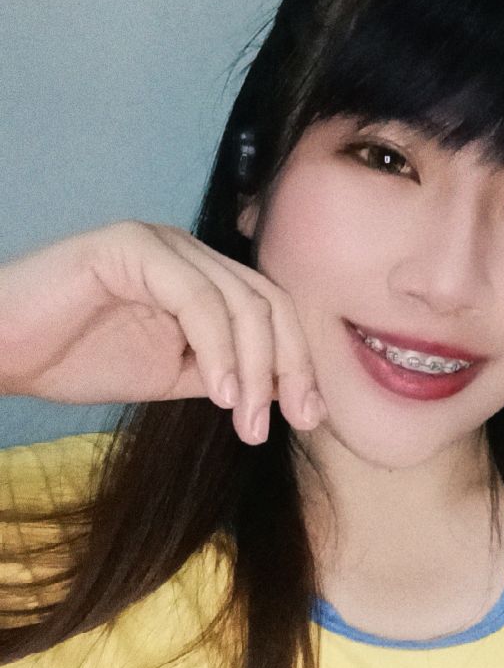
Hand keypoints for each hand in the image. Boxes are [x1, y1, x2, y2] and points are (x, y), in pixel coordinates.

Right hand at [0, 220, 326, 443]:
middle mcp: (188, 252)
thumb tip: (286, 390)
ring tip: (248, 422)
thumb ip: (222, 372)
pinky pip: (196, 297)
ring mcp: (161, 244)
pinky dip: (217, 347)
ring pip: (239, 302)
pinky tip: (220, 394)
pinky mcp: (132, 247)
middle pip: (267, 302)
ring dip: (254, 368)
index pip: (271, 311)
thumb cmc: (73, 358)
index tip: (309, 417)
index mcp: (201, 276)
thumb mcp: (169, 375)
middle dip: (289, 366)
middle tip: (292, 423)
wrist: (1, 350)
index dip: (298, 362)